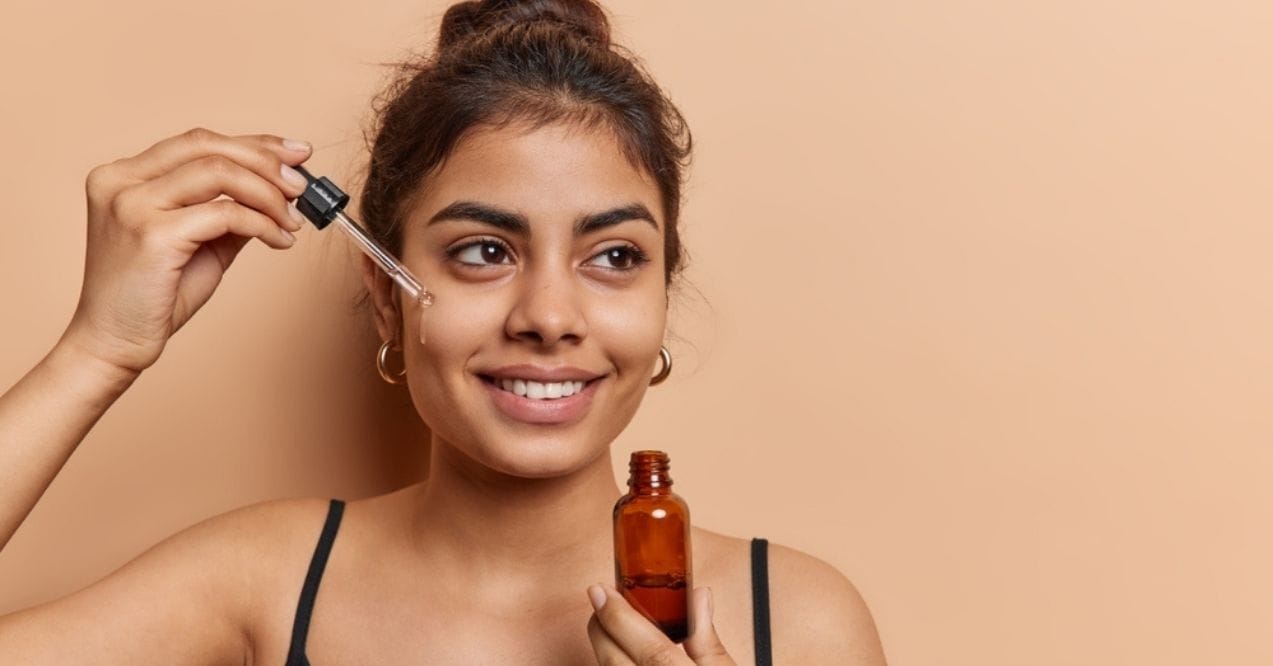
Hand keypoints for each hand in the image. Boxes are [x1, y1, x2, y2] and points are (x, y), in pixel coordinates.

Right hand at [62, 128, 310, 375]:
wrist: (115, 343)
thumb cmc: (154, 296)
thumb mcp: (199, 241)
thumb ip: (229, 210)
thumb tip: (281, 189)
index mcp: (124, 175)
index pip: (197, 141)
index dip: (253, 143)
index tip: (295, 154)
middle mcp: (121, 181)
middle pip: (208, 146)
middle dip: (267, 162)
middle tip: (303, 186)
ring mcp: (133, 204)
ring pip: (220, 173)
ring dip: (268, 194)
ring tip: (292, 219)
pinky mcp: (152, 234)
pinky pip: (226, 213)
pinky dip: (263, 224)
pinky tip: (279, 240)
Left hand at [586, 584, 736, 665]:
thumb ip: (710, 641)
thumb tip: (698, 596)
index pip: (652, 651)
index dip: (620, 618)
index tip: (600, 590)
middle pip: (615, 664)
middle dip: (600, 630)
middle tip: (599, 600)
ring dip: (604, 648)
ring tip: (607, 624)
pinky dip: (613, 662)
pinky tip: (619, 651)